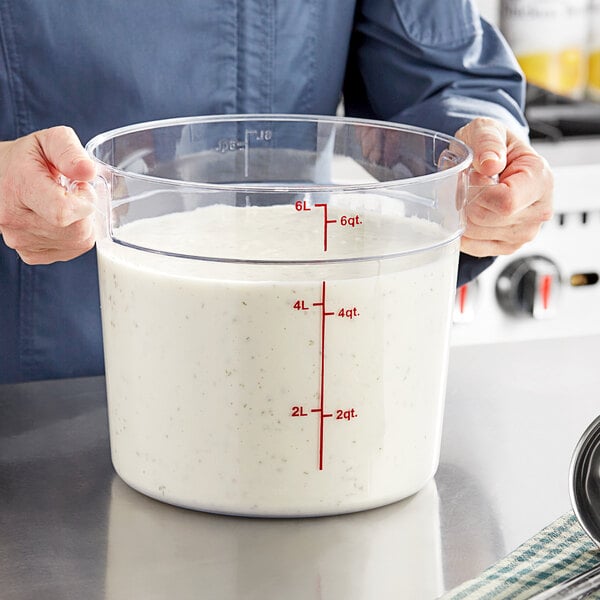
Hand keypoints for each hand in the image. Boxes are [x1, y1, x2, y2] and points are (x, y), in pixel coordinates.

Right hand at [0, 126, 96, 263]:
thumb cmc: (25, 159)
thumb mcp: (48, 141)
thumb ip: (70, 151)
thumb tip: (88, 172)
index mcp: (20, 188)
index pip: (64, 211)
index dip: (84, 201)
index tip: (80, 188)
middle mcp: (16, 219)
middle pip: (77, 231)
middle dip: (86, 213)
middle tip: (73, 195)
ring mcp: (21, 240)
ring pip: (77, 243)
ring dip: (81, 224)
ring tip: (64, 205)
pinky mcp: (29, 253)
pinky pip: (69, 251)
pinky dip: (73, 237)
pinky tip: (59, 221)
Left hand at [455, 117, 553, 256]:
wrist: (492, 161)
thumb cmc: (491, 146)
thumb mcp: (486, 130)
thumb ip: (488, 142)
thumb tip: (490, 163)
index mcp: (540, 179)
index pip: (506, 202)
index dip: (478, 191)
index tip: (474, 174)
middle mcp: (538, 210)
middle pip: (488, 219)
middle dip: (466, 201)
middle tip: (466, 184)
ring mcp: (525, 232)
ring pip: (477, 234)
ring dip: (462, 215)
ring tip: (469, 195)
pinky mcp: (508, 246)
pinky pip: (474, 246)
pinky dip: (462, 230)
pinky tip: (467, 212)